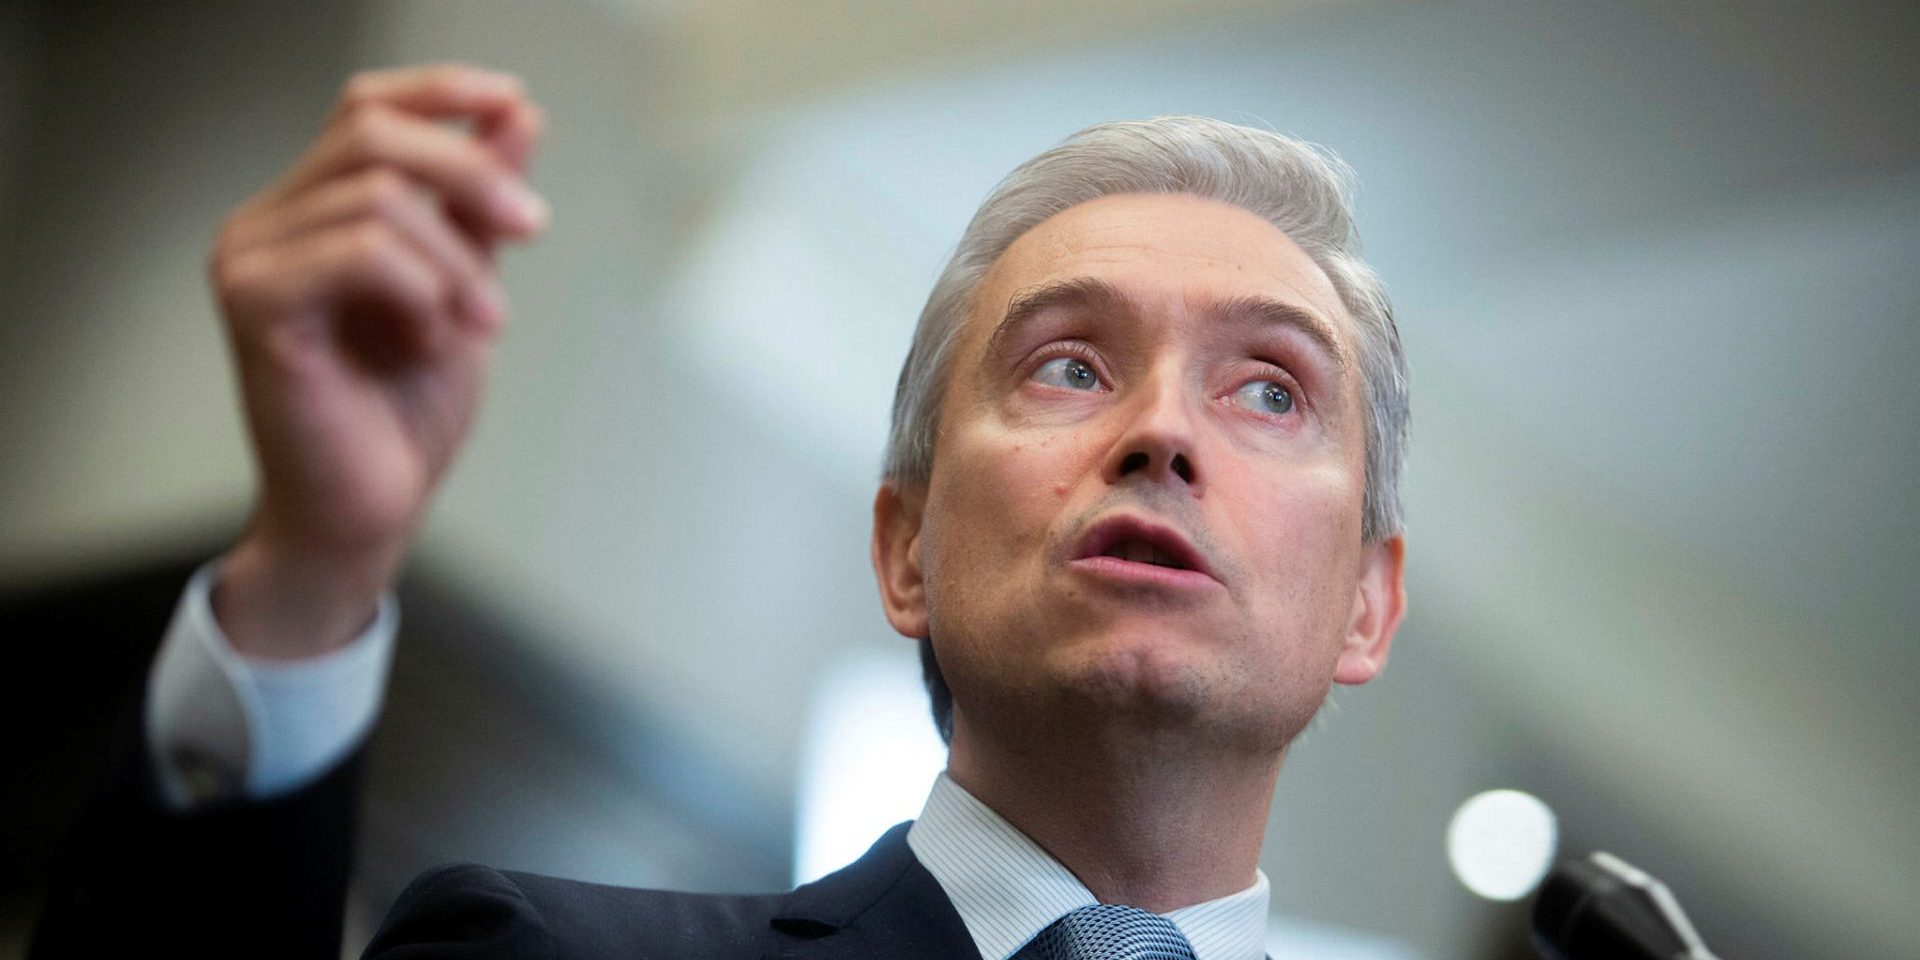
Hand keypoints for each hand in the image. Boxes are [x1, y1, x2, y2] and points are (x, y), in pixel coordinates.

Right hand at [207, 64, 546, 656]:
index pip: (364, 107)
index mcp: (310, 209)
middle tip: (533, 227)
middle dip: (470, 174)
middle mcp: (266, 222)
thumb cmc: (404, 413)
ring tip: (481, 322)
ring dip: (458, 260)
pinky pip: (360, 253)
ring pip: (378, 198)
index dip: (440, 91)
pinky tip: (430, 339)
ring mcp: (250, 259)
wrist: (373, 509)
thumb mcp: (464, 286)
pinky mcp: (255, 305)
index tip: (513, 103)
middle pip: (374, 135)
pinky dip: (420, 291)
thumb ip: (478, 206)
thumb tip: (515, 118)